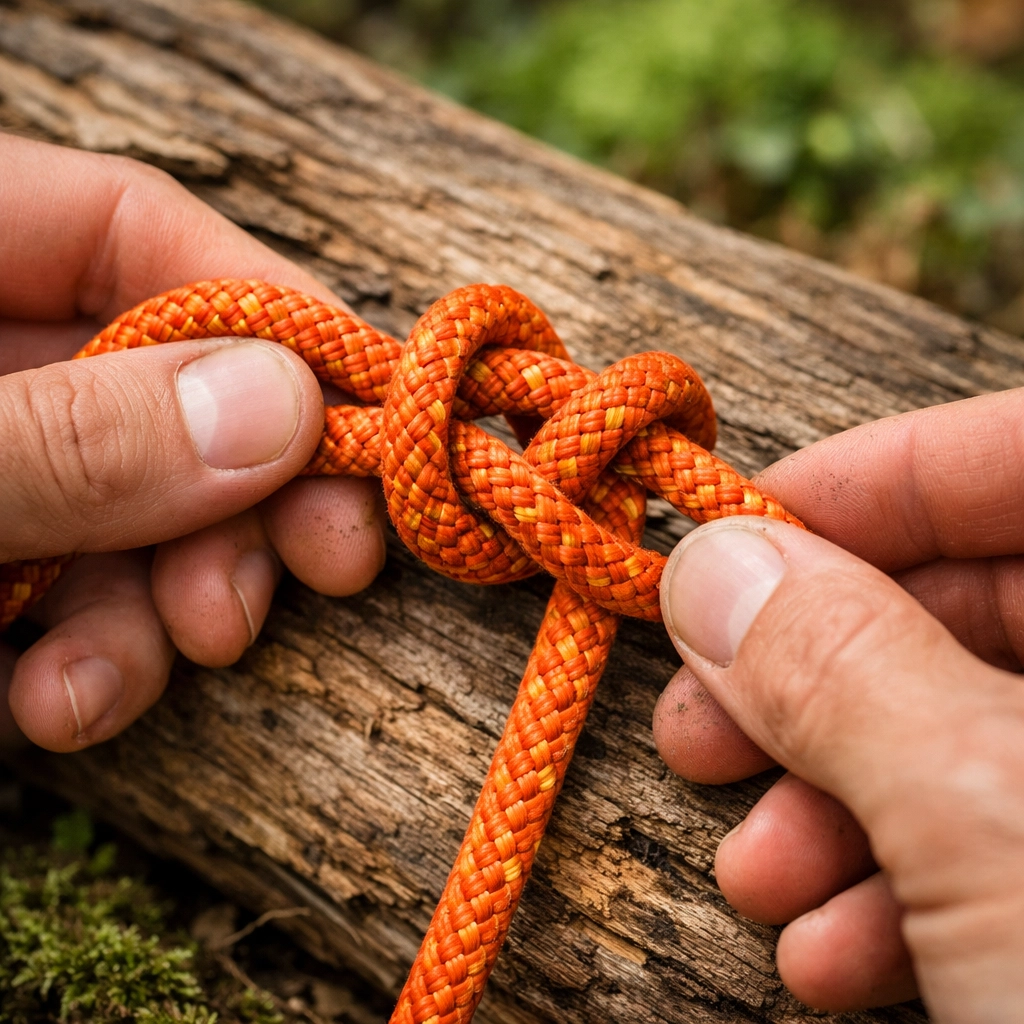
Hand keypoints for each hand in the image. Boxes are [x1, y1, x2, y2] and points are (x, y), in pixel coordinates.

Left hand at [0, 134, 386, 752]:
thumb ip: (71, 438)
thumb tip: (285, 410)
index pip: (135, 229)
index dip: (268, 313)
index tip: (369, 417)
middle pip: (163, 388)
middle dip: (247, 493)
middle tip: (324, 569)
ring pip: (132, 511)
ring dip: (170, 603)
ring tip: (167, 666)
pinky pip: (66, 594)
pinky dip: (88, 657)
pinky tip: (66, 706)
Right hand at [653, 389, 1023, 1017]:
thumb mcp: (999, 836)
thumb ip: (843, 669)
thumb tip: (712, 565)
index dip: (869, 482)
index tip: (728, 535)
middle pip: (988, 604)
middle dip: (820, 668)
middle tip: (701, 721)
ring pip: (978, 734)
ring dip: (840, 800)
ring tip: (756, 872)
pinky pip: (1001, 843)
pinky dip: (899, 889)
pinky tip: (829, 951)